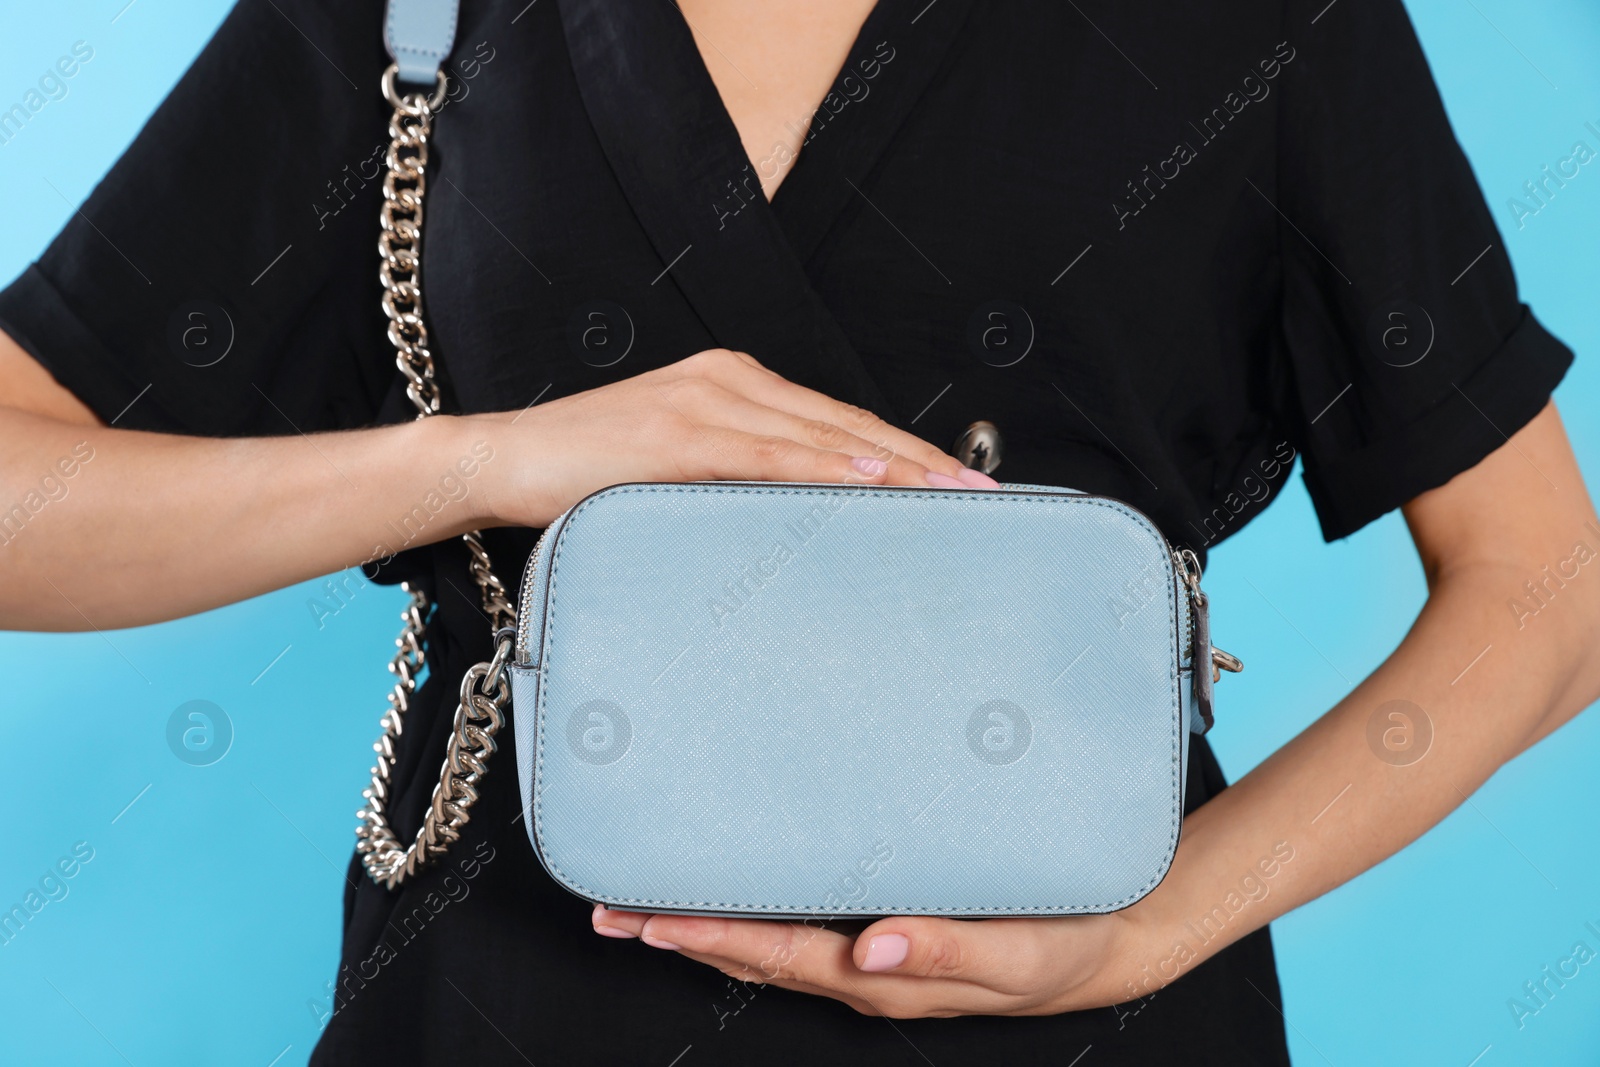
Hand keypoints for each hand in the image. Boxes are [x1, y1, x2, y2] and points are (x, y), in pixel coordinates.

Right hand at [467, 348, 991, 527]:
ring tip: (950, 497)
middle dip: (919, 462)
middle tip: (983, 494)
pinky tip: (868, 484)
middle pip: (846, 427)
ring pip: (821, 439)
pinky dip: (824, 471)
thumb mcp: (680, 465)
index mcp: (735, 382)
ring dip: (893, 471)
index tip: (959, 482)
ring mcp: (704, 403)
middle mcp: (730, 380)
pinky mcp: (676, 435)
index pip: (839, 423)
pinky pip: (767, 456)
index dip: (905, 453)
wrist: (504, 459)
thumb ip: (741, 474)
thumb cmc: (589, 470)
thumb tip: (804, 518)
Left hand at [589, 904, 1150, 1017]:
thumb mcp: (1016, 954)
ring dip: (705, 926)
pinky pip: (804, 925)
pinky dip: (754, 911)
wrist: (1107, 942)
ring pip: (771, 943)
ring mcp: (871, 955)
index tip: (650, 919)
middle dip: (681, 934)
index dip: (710, 937)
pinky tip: (735, 892)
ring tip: (643, 907)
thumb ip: (947, 950)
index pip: (778, 955)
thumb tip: (874, 947)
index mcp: (884, 975)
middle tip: (612, 912)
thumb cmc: (1062, 944)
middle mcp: (865, 968)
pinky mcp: (886, 931)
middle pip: (755, 953)